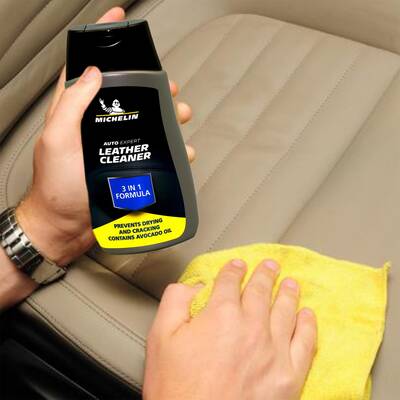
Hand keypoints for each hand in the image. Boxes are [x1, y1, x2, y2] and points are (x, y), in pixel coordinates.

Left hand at [15, 7, 193, 265]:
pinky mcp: (131, 165)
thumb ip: (71, 105)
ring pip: (149, 121)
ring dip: (169, 114)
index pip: (88, 66)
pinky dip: (174, 149)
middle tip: (168, 85)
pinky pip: (158, 151)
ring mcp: (117, 145)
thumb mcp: (57, 140)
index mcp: (76, 111)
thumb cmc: (56, 187)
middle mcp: (98, 124)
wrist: (67, 226)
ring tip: (181, 115)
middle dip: (151, 83)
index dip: (103, 39)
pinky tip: (184, 151)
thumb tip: (91, 71)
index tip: (121, 20)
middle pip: (129, 93)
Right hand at [144, 259, 316, 399]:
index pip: (230, 282)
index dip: (233, 270)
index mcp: (222, 314)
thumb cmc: (178, 389)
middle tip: (270, 266)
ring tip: (290, 283)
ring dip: (287, 293)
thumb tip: (193, 286)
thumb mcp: (161, 336)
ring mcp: (273, 351)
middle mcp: (252, 327)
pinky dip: (308, 325)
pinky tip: (307, 316)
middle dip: (264, 275)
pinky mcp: (289, 376)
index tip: (237, 266)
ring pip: (285, 310)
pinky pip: (305, 342)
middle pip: (261, 291)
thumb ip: (176, 300)